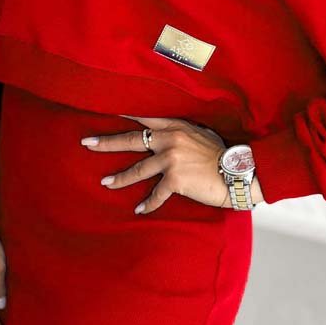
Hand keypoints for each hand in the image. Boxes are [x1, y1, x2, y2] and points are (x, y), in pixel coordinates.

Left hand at [80, 114, 231, 213]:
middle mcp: (170, 140)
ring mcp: (171, 159)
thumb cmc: (223, 155)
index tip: (105, 114)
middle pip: (131, 140)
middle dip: (107, 143)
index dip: (124, 117)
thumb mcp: (202, 135)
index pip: (144, 119)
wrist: (238, 172)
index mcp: (176, 126)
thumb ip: (182, 133)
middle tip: (87, 144)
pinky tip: (140, 210)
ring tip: (105, 183)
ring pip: (138, 170)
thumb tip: (168, 136)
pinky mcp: (175, 180)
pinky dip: (148, 204)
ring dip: (119, 178)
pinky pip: (156, 194)